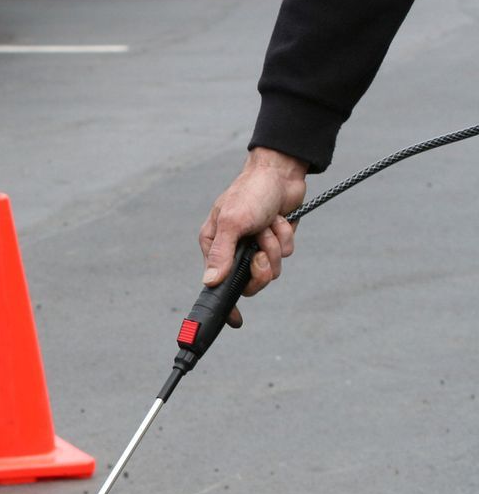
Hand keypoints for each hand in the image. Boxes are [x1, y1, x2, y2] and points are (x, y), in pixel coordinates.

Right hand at [198, 147, 308, 321]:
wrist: (281, 172)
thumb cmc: (250, 192)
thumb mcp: (232, 223)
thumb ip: (221, 254)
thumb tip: (209, 282)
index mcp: (215, 246)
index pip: (217, 283)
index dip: (225, 304)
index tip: (235, 321)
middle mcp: (234, 250)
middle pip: (250, 282)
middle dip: (261, 267)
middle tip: (262, 253)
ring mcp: (256, 246)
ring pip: (271, 269)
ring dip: (274, 246)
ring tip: (270, 225)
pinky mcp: (275, 240)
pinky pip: (285, 253)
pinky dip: (285, 236)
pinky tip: (279, 219)